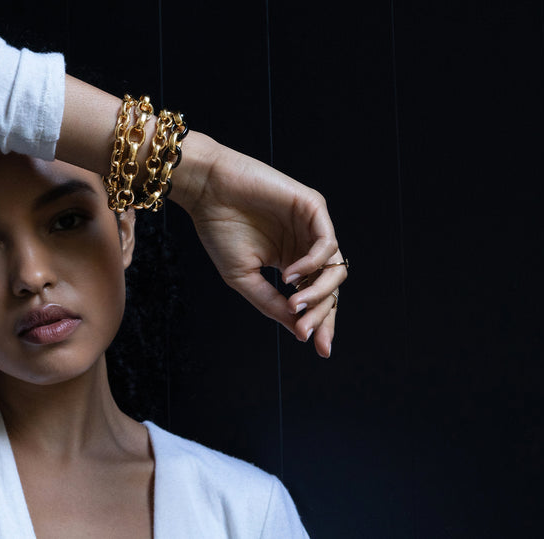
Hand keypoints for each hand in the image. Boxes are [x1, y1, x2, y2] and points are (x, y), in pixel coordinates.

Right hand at [174, 132, 346, 356]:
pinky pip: (328, 244)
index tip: (319, 349)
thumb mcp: (244, 279)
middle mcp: (306, 246)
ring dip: (318, 293)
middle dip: (322, 314)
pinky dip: (312, 264)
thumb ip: (272, 305)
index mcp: (293, 262)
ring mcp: (312, 227)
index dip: (322, 323)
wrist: (207, 192)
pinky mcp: (313, 207)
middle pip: (331, 287)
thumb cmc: (220, 230)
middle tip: (304, 331)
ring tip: (293, 304)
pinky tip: (289, 274)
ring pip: (336, 268)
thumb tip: (300, 332)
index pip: (317, 297)